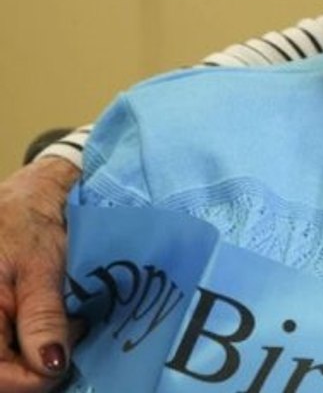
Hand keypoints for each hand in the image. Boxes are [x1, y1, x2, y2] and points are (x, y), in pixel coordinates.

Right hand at [0, 157, 78, 390]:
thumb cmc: (28, 220)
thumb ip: (42, 317)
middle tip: (71, 333)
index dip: (35, 379)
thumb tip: (51, 366)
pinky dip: (32, 345)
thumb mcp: (41, 266)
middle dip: (38, 366)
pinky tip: (52, 327)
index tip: (69, 355)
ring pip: (6, 364)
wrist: (27, 193)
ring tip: (65, 327)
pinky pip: (7, 346)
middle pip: (2, 374)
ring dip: (35, 357)